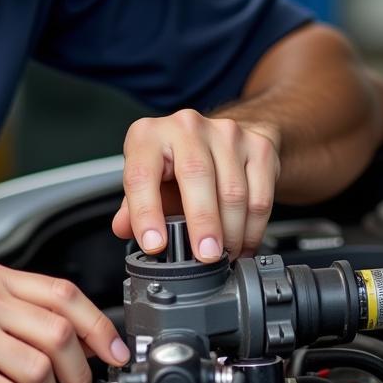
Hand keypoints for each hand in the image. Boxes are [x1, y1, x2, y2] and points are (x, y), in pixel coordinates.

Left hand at [112, 110, 278, 261]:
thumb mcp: (148, 179)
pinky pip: (259, 197)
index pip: (142, 174)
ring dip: (230, 233)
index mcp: (149, 135)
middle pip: (196, 175)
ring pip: (233, 191)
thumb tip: (123, 228)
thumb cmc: (177, 161)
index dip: (146, 213)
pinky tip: (242, 244)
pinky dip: (252, 230)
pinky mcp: (257, 147)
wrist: (220, 138)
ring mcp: (226, 133)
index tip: (155, 244)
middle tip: (203, 256)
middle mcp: (186, 127)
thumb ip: (132, 206)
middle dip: (201, 223)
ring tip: (222, 254)